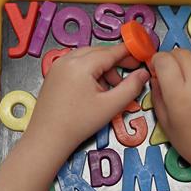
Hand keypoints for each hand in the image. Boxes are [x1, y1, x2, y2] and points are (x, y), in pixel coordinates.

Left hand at [25, 44, 148, 154]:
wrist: (47, 138)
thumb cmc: (79, 123)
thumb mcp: (111, 106)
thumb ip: (131, 87)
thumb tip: (144, 73)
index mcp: (81, 64)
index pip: (110, 52)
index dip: (128, 53)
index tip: (142, 56)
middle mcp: (67, 59)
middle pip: (98, 52)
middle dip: (115, 62)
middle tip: (130, 73)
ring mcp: (57, 66)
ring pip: (87, 58)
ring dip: (103, 68)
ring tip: (111, 88)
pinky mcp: (53, 74)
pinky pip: (76, 64)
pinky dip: (89, 71)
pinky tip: (94, 90)